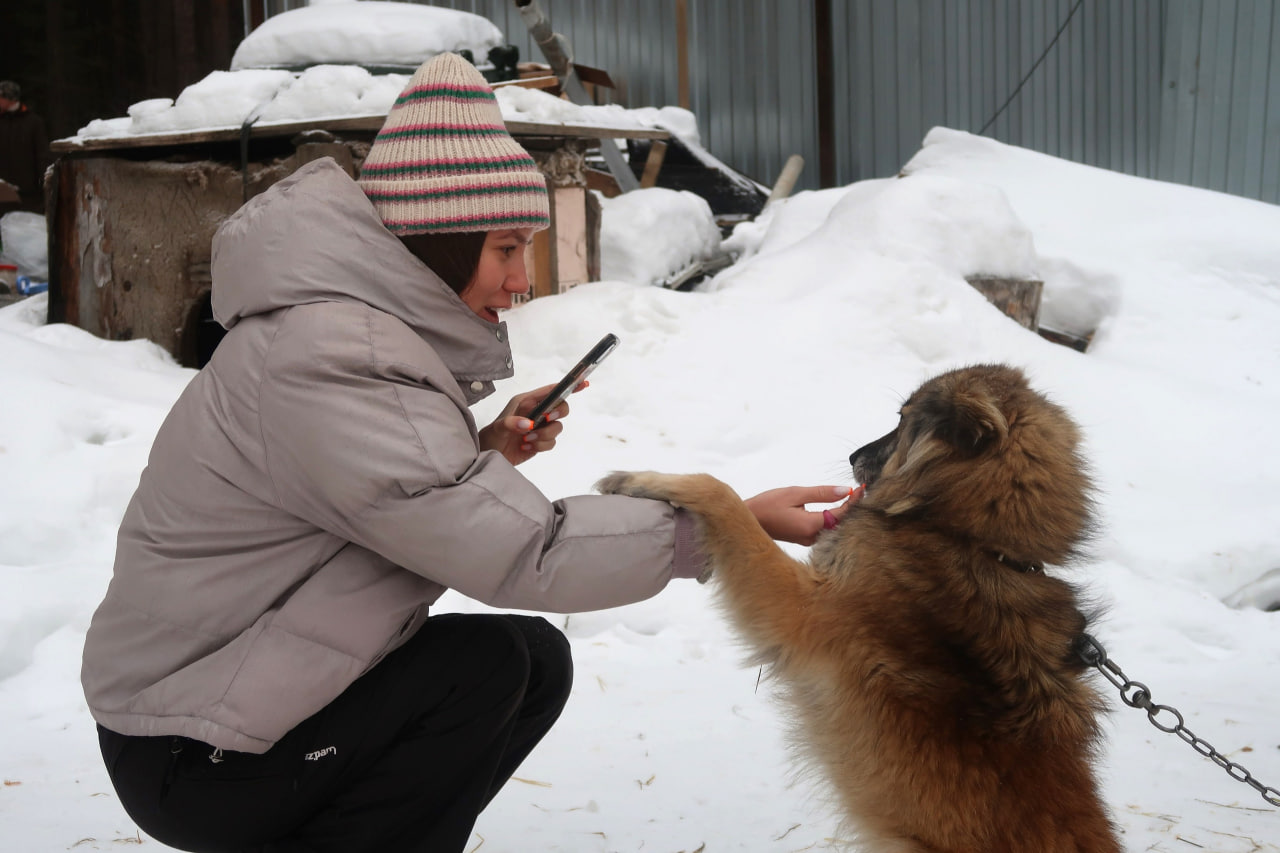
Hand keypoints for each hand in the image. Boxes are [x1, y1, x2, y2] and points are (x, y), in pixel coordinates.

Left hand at [478, 380, 587, 465]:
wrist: (490, 454)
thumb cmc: (491, 436)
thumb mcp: (497, 428)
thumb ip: (510, 423)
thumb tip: (528, 424)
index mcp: (527, 401)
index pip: (551, 391)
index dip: (568, 386)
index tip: (583, 384)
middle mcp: (536, 412)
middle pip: (561, 407)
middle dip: (556, 414)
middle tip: (545, 420)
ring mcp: (540, 427)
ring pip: (557, 427)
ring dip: (543, 436)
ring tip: (526, 440)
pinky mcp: (541, 441)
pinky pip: (551, 442)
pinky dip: (540, 446)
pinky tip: (525, 446)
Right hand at [744, 484, 863, 545]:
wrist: (748, 521)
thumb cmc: (766, 506)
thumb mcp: (794, 493)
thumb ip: (821, 493)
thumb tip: (845, 490)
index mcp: (810, 525)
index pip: (841, 514)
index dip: (854, 502)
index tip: (862, 488)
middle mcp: (812, 537)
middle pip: (840, 523)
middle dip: (852, 507)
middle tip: (861, 491)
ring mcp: (808, 540)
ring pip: (833, 527)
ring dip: (843, 512)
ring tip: (852, 497)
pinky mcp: (803, 538)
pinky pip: (824, 528)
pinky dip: (832, 517)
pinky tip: (835, 507)